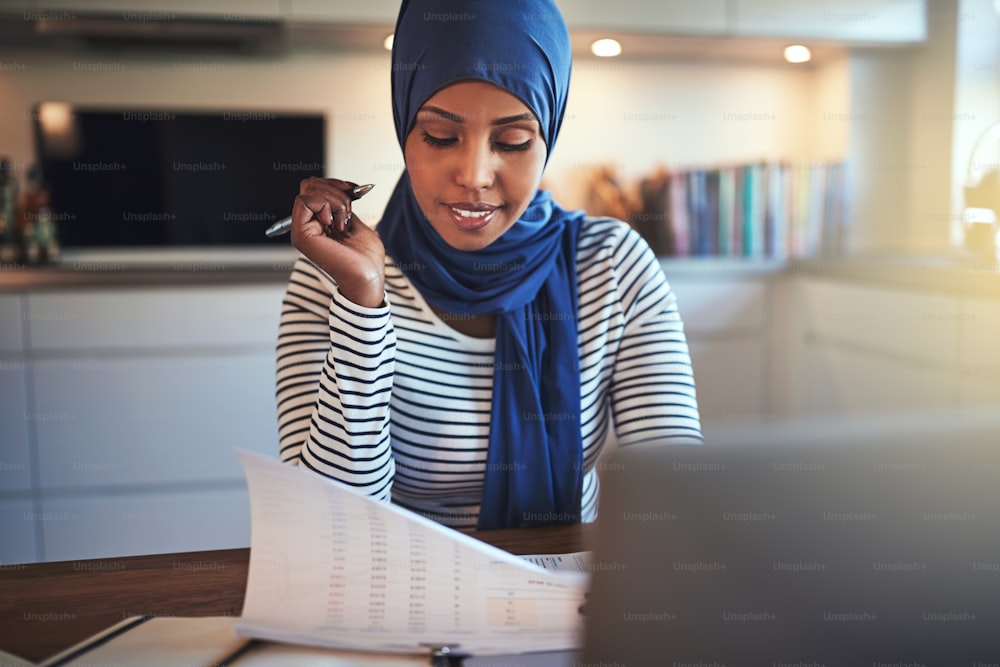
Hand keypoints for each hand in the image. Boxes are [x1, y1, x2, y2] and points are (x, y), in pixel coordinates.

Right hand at [291, 177, 384, 307]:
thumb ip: (340, 206)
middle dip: (335, 190)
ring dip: (335, 200)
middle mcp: (306, 226)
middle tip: (347, 212)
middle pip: (309, 185)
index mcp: (317, 223)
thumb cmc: (365, 257)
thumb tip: (338, 188)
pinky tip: (335, 224)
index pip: (314, 187)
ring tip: (343, 222)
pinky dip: (326, 206)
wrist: (368, 275)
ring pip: (309, 190)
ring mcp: (301, 230)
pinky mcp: (301, 234)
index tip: (353, 191)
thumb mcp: (353, 222)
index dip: (333, 183)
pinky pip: (306, 201)